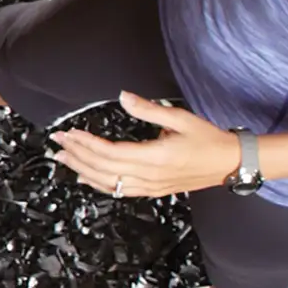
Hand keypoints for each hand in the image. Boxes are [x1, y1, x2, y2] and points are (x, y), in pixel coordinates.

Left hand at [51, 93, 240, 197]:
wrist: (230, 163)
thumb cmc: (208, 140)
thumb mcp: (180, 118)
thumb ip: (149, 109)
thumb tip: (123, 96)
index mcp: (155, 158)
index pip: (110, 153)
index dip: (85, 144)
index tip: (68, 133)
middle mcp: (150, 176)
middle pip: (103, 170)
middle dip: (77, 156)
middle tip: (57, 143)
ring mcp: (151, 187)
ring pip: (109, 183)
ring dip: (83, 171)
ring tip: (63, 159)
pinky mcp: (154, 190)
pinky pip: (120, 190)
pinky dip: (99, 184)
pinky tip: (86, 179)